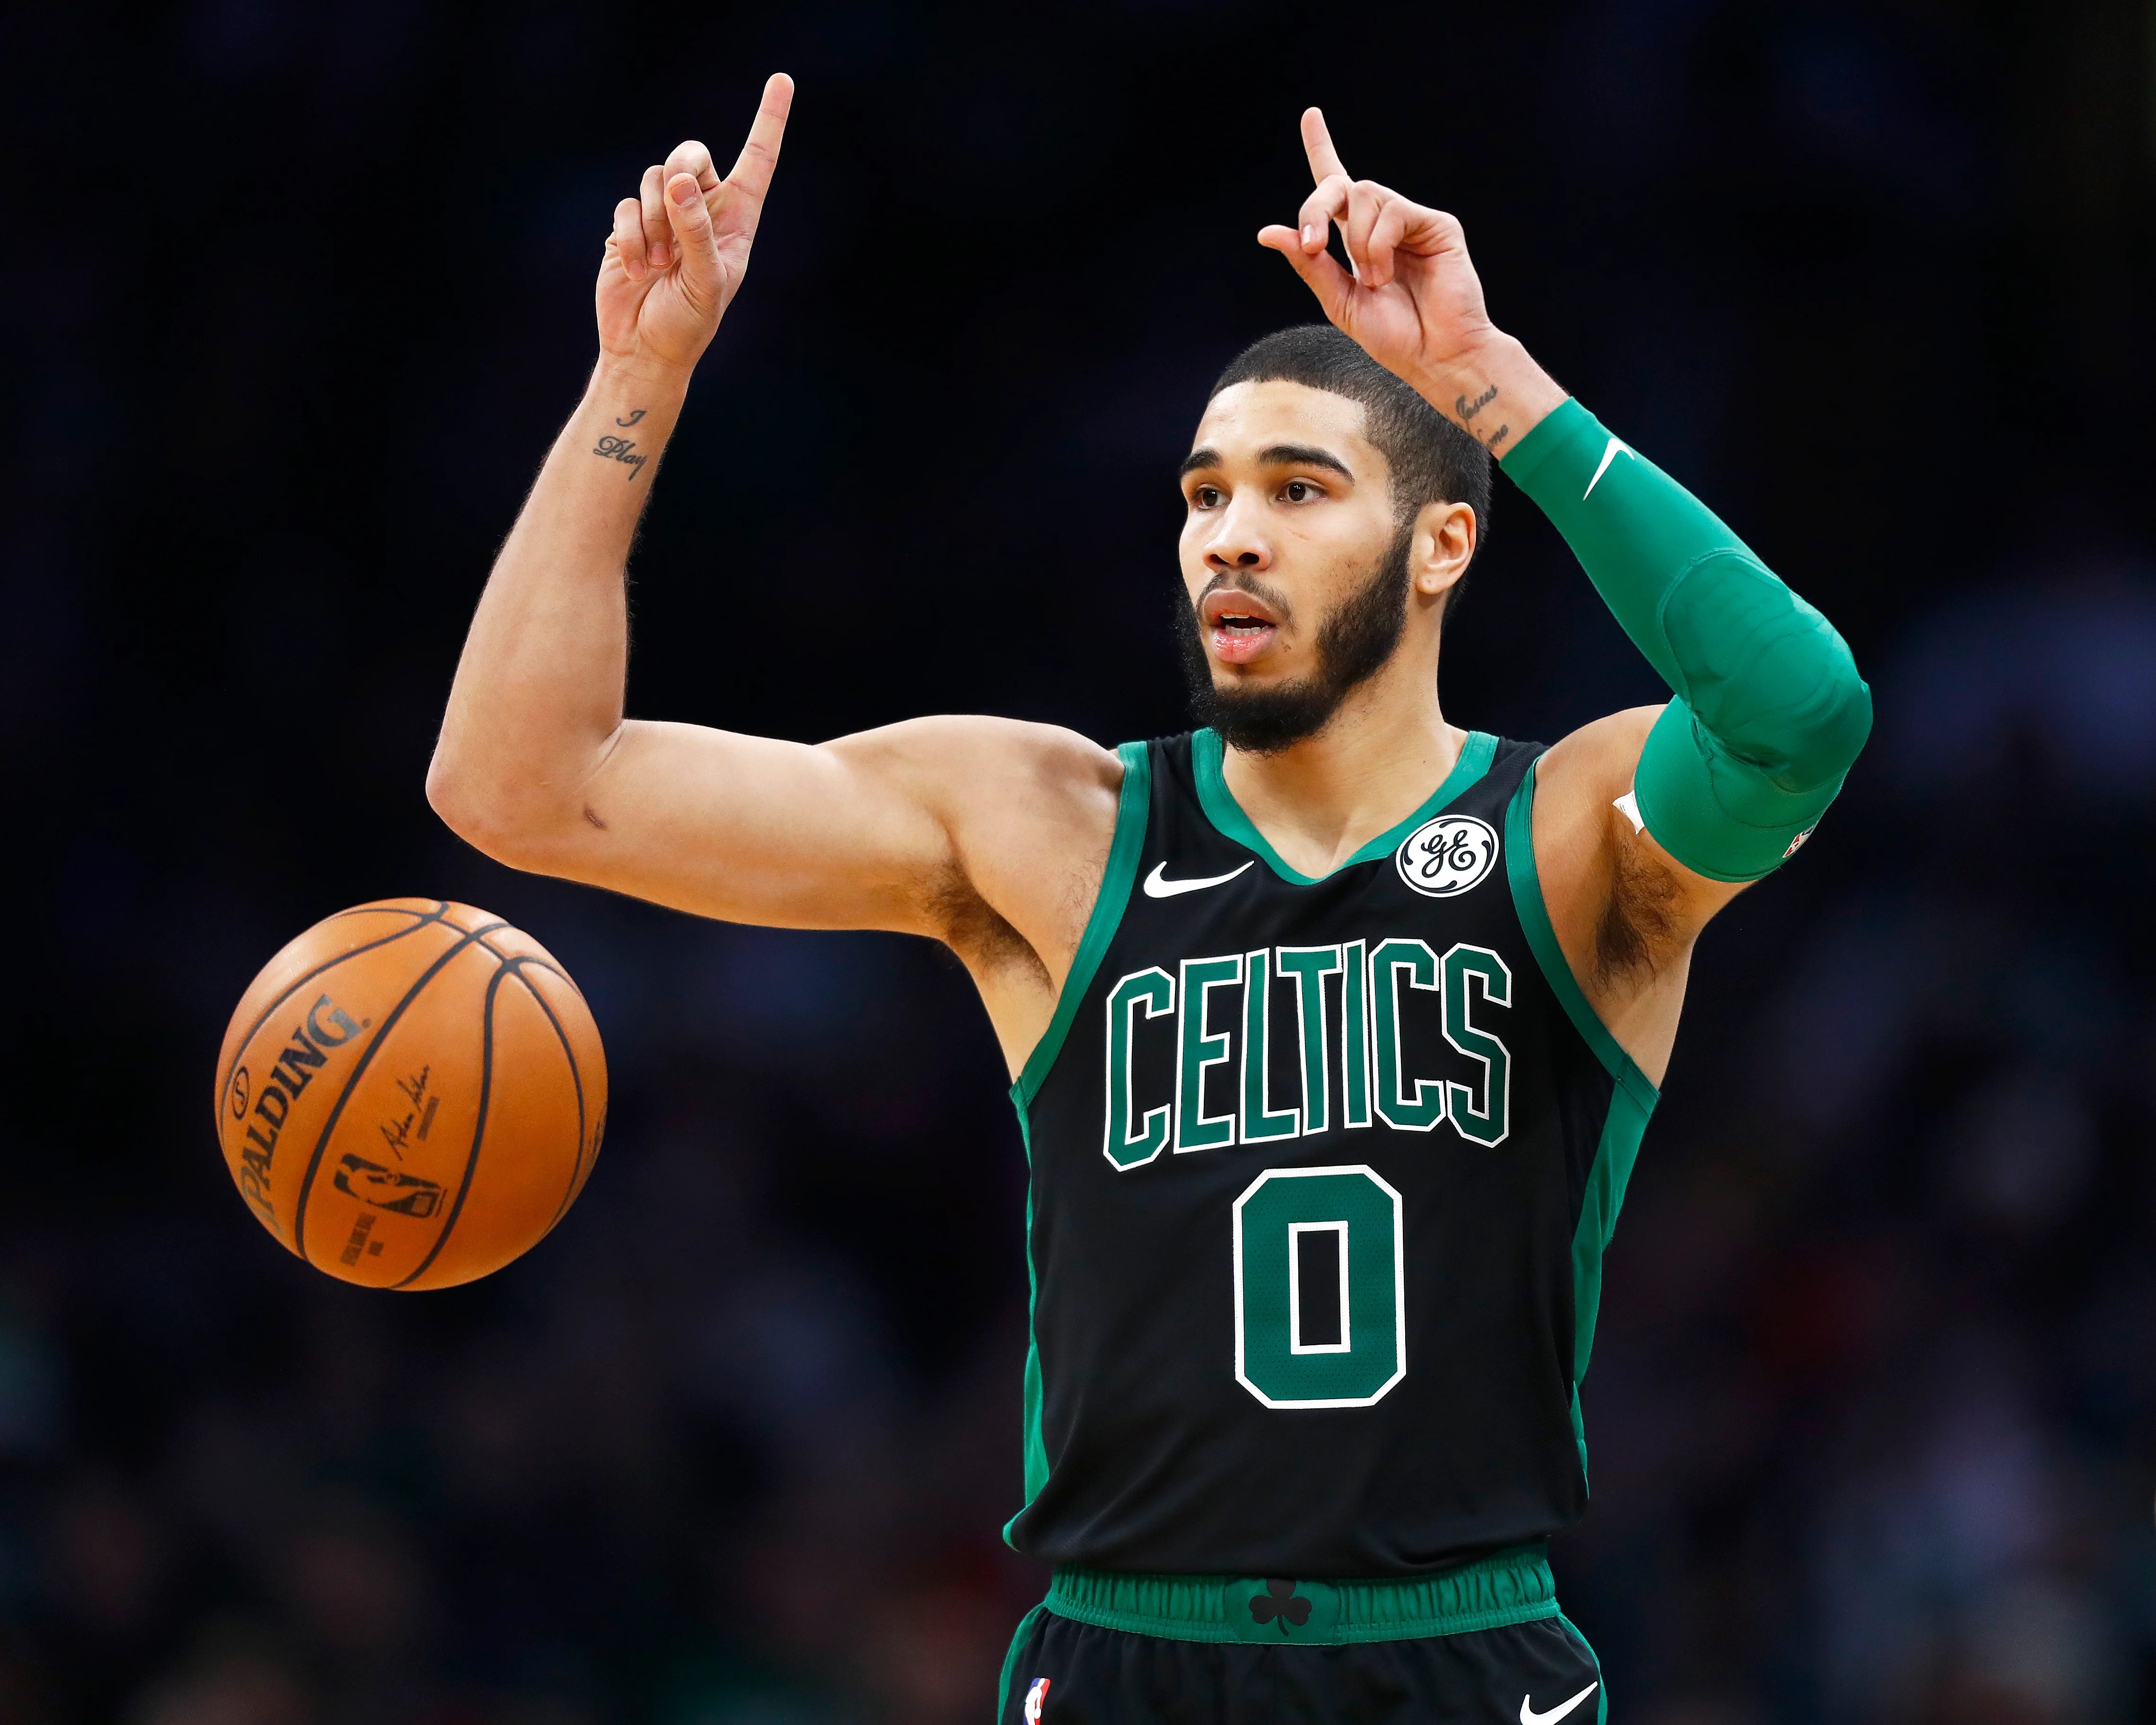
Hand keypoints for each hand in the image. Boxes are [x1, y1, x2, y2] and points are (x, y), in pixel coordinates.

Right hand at [596, 73, 792, 377]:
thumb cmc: (687, 323)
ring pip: (654, 178)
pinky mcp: (631, 224)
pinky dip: (631, 237)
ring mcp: (665, 214)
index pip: (758, 160)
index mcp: (737, 219)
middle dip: (678, 180)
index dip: (769, 120)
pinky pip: (626, 205)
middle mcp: (703, 208)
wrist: (644, 350)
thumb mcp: (705, 282)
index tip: (782, 81)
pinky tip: (638, 270)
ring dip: (654, 223)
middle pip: (690, 153)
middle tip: (676, 228)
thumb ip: (696, 231)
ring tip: (659, 266)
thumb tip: (680, 180)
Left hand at [1258, 108, 1504, 397]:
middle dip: (1317, 208)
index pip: (1336, 188)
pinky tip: (1390, 273)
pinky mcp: (1436, 224)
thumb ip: (1308, 265)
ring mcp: (1411, 221)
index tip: (1311, 115)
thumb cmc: (1393, 337)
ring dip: (1358, 242)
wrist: (1436, 357)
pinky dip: (1380, 244)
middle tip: (1313, 245)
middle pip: (1340, 186)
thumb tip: (1268, 233)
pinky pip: (1393, 210)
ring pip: (1365, 195)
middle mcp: (1383, 224)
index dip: (1322, 149)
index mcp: (1358, 240)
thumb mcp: (1338, 301)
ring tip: (1377, 280)